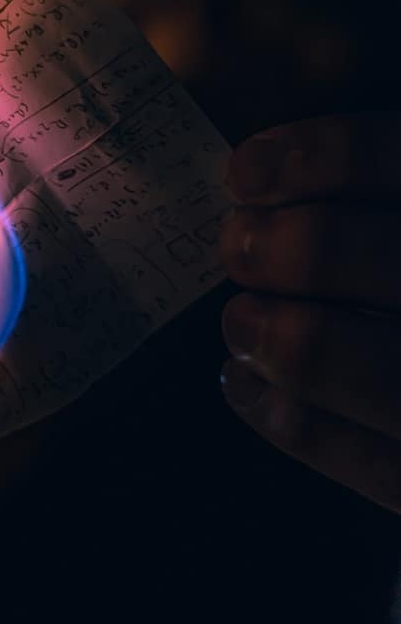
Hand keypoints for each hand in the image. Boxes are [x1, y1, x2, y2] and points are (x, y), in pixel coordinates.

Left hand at [218, 113, 400, 513]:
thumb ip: (377, 203)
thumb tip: (265, 177)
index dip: (329, 158)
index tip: (248, 169)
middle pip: (388, 262)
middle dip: (297, 249)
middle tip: (238, 244)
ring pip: (378, 373)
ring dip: (290, 342)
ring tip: (241, 321)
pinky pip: (378, 465)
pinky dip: (299, 425)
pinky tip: (246, 385)